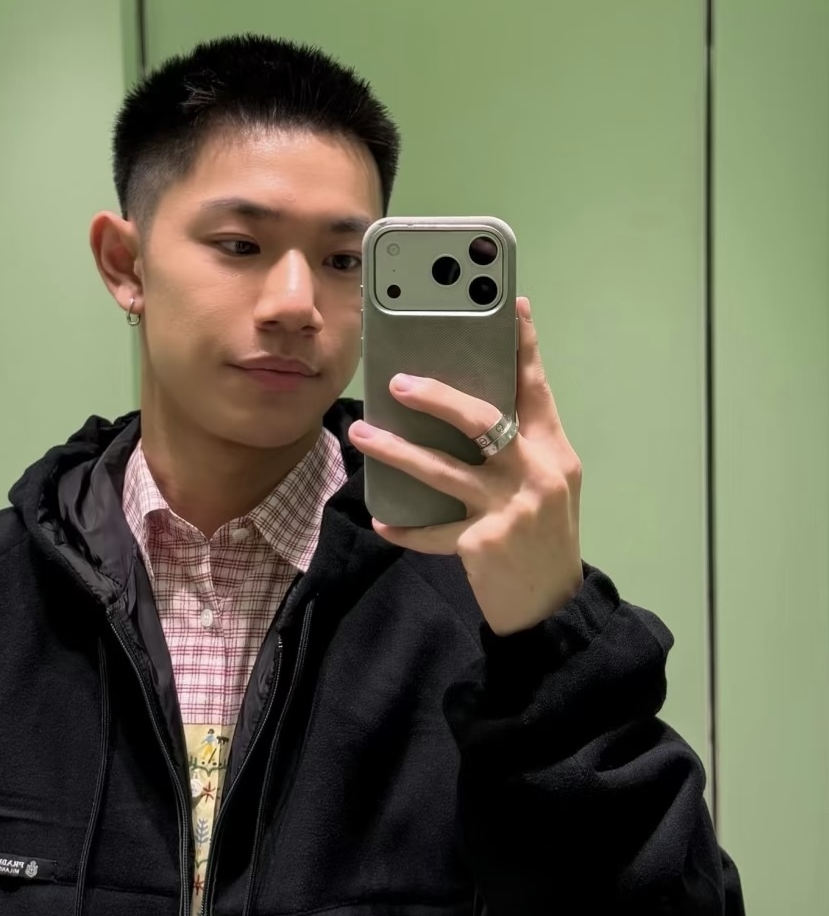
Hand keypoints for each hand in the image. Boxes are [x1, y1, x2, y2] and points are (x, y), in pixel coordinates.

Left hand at [347, 296, 583, 636]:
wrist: (552, 609)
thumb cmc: (542, 542)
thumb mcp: (546, 489)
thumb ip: (518, 452)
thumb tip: (465, 415)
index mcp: (554, 453)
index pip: (535, 390)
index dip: (523, 347)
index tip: (513, 306)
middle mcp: (536, 474)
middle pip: (482, 419)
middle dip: (436, 397)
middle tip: (397, 383)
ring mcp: (510, 509)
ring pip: (443, 469)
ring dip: (396, 450)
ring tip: (362, 435)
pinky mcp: (484, 543)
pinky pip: (433, 531)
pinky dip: (406, 529)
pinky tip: (382, 522)